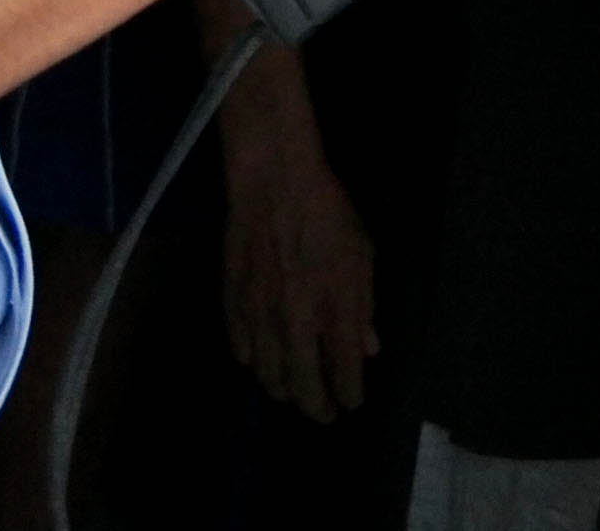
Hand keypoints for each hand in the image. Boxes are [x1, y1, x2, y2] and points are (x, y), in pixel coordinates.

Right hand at [215, 55, 374, 422]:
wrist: (274, 184)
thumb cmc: (327, 214)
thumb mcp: (362, 255)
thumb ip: (364, 307)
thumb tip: (368, 348)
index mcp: (334, 310)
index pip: (342, 371)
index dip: (349, 394)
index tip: (352, 404)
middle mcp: (295, 322)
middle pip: (302, 385)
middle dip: (315, 406)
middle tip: (323, 414)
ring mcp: (259, 316)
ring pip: (267, 373)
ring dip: (283, 389)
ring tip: (294, 392)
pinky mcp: (232, 303)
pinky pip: (241, 348)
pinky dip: (252, 361)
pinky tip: (260, 362)